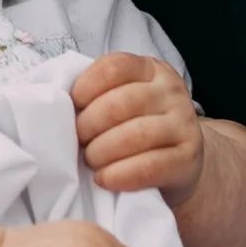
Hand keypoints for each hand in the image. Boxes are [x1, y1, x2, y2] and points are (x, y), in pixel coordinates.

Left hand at [72, 52, 205, 202]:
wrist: (180, 163)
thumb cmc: (135, 129)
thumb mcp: (121, 101)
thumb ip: (96, 95)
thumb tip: (56, 104)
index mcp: (150, 69)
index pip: (114, 67)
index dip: (85, 87)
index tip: (73, 106)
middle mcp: (171, 91)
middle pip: (119, 103)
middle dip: (88, 127)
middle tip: (78, 142)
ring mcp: (184, 123)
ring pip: (135, 135)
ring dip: (101, 152)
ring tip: (91, 162)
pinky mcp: (188, 157)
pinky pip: (150, 166)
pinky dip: (120, 175)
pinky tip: (104, 179)